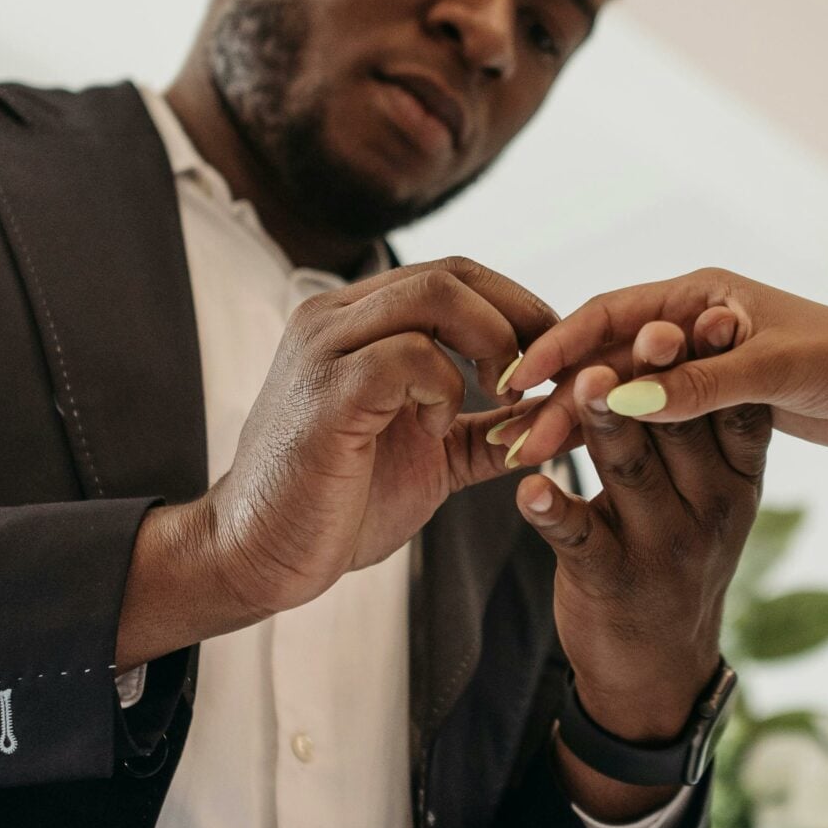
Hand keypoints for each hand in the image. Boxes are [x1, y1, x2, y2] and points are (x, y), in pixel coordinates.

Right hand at [123, 258, 550, 662]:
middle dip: (518, 317)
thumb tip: (567, 418)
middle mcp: (335, 317)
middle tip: (546, 376)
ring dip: (492, 343)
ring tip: (505, 396)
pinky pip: (408, 356)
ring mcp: (325, 349)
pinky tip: (441, 428)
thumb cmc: (341, 502)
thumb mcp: (433, 455)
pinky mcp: (326, 393)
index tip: (556, 360)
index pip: (454, 274)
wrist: (261, 555)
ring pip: (433, 296)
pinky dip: (447, 389)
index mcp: (357, 321)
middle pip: (452, 272)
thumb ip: (488, 428)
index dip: (517, 307)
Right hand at [497, 268, 827, 468]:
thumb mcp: (770, 373)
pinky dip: (612, 434)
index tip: (517, 380)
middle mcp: (694, 319)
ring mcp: (701, 359)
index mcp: (702, 291)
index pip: (610, 313)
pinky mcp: (711, 397)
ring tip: (530, 457)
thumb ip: (697, 386)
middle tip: (513, 433)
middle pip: (608, 353)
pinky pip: (647, 413)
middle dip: (558, 393)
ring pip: (623, 388)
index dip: (559, 346)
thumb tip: (619, 398)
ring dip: (579, 419)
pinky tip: (574, 463)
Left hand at [512, 317, 770, 817]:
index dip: (717, 360)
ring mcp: (662, 547)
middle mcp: (710, 508)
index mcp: (738, 476)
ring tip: (579, 385)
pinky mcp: (610, 580)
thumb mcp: (710, 492)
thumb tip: (677, 324)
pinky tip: (529, 486)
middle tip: (640, 329)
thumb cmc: (676, 553)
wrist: (659, 668)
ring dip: (604, 424)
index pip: (735, 406)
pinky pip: (578, 536)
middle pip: (679, 424)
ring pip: (629, 470)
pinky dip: (552, 508)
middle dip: (656, 374)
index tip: (707, 313)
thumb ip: (695, 423)